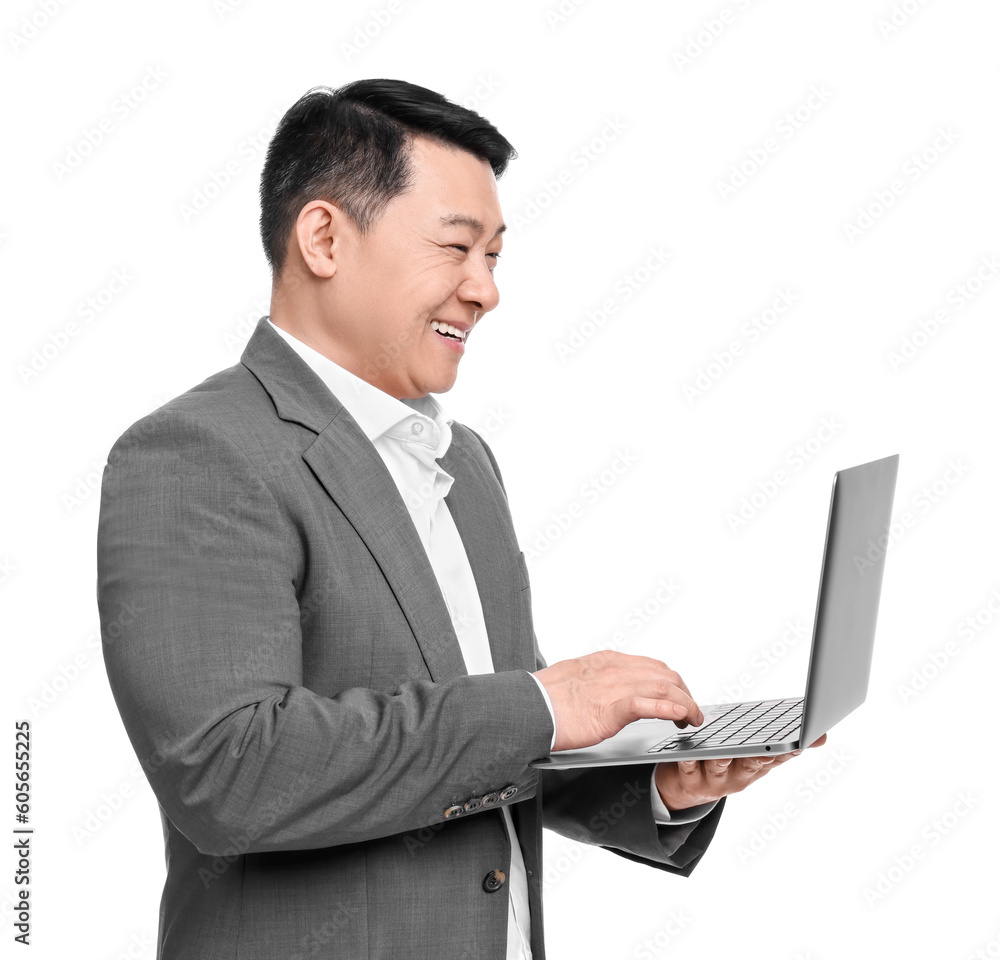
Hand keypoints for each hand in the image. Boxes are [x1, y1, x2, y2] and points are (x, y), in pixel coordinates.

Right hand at [534, 650, 703, 751]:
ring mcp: (615, 686)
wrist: (529, 707)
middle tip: (692, 712)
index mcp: (607, 661)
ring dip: (686, 704)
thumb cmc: (545, 698)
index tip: (679, 696)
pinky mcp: (612, 708)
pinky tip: (680, 717)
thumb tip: (603, 690)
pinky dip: (670, 709)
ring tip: (693, 719)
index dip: (672, 682)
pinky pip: (650, 704)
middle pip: (665, 675)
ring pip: (664, 688)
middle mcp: (616, 668)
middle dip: (685, 693)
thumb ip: (596, 680)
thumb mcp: (576, 678)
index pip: (652, 666)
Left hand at [655, 734, 827, 811]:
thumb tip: (821, 735)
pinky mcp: (690, 782)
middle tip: (768, 749)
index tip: (801, 741)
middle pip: (751, 764)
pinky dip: (689, 761)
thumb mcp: (753, 757)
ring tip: (725, 749)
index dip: (788, 751)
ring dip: (723, 758)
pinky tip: (689, 754)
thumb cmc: (725, 764)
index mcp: (754, 767)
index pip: (776, 757)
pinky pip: (689, 770)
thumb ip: (780, 745)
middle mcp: (738, 777)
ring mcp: (714, 781)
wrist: (686, 789)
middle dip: (761, 756)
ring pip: (720, 766)